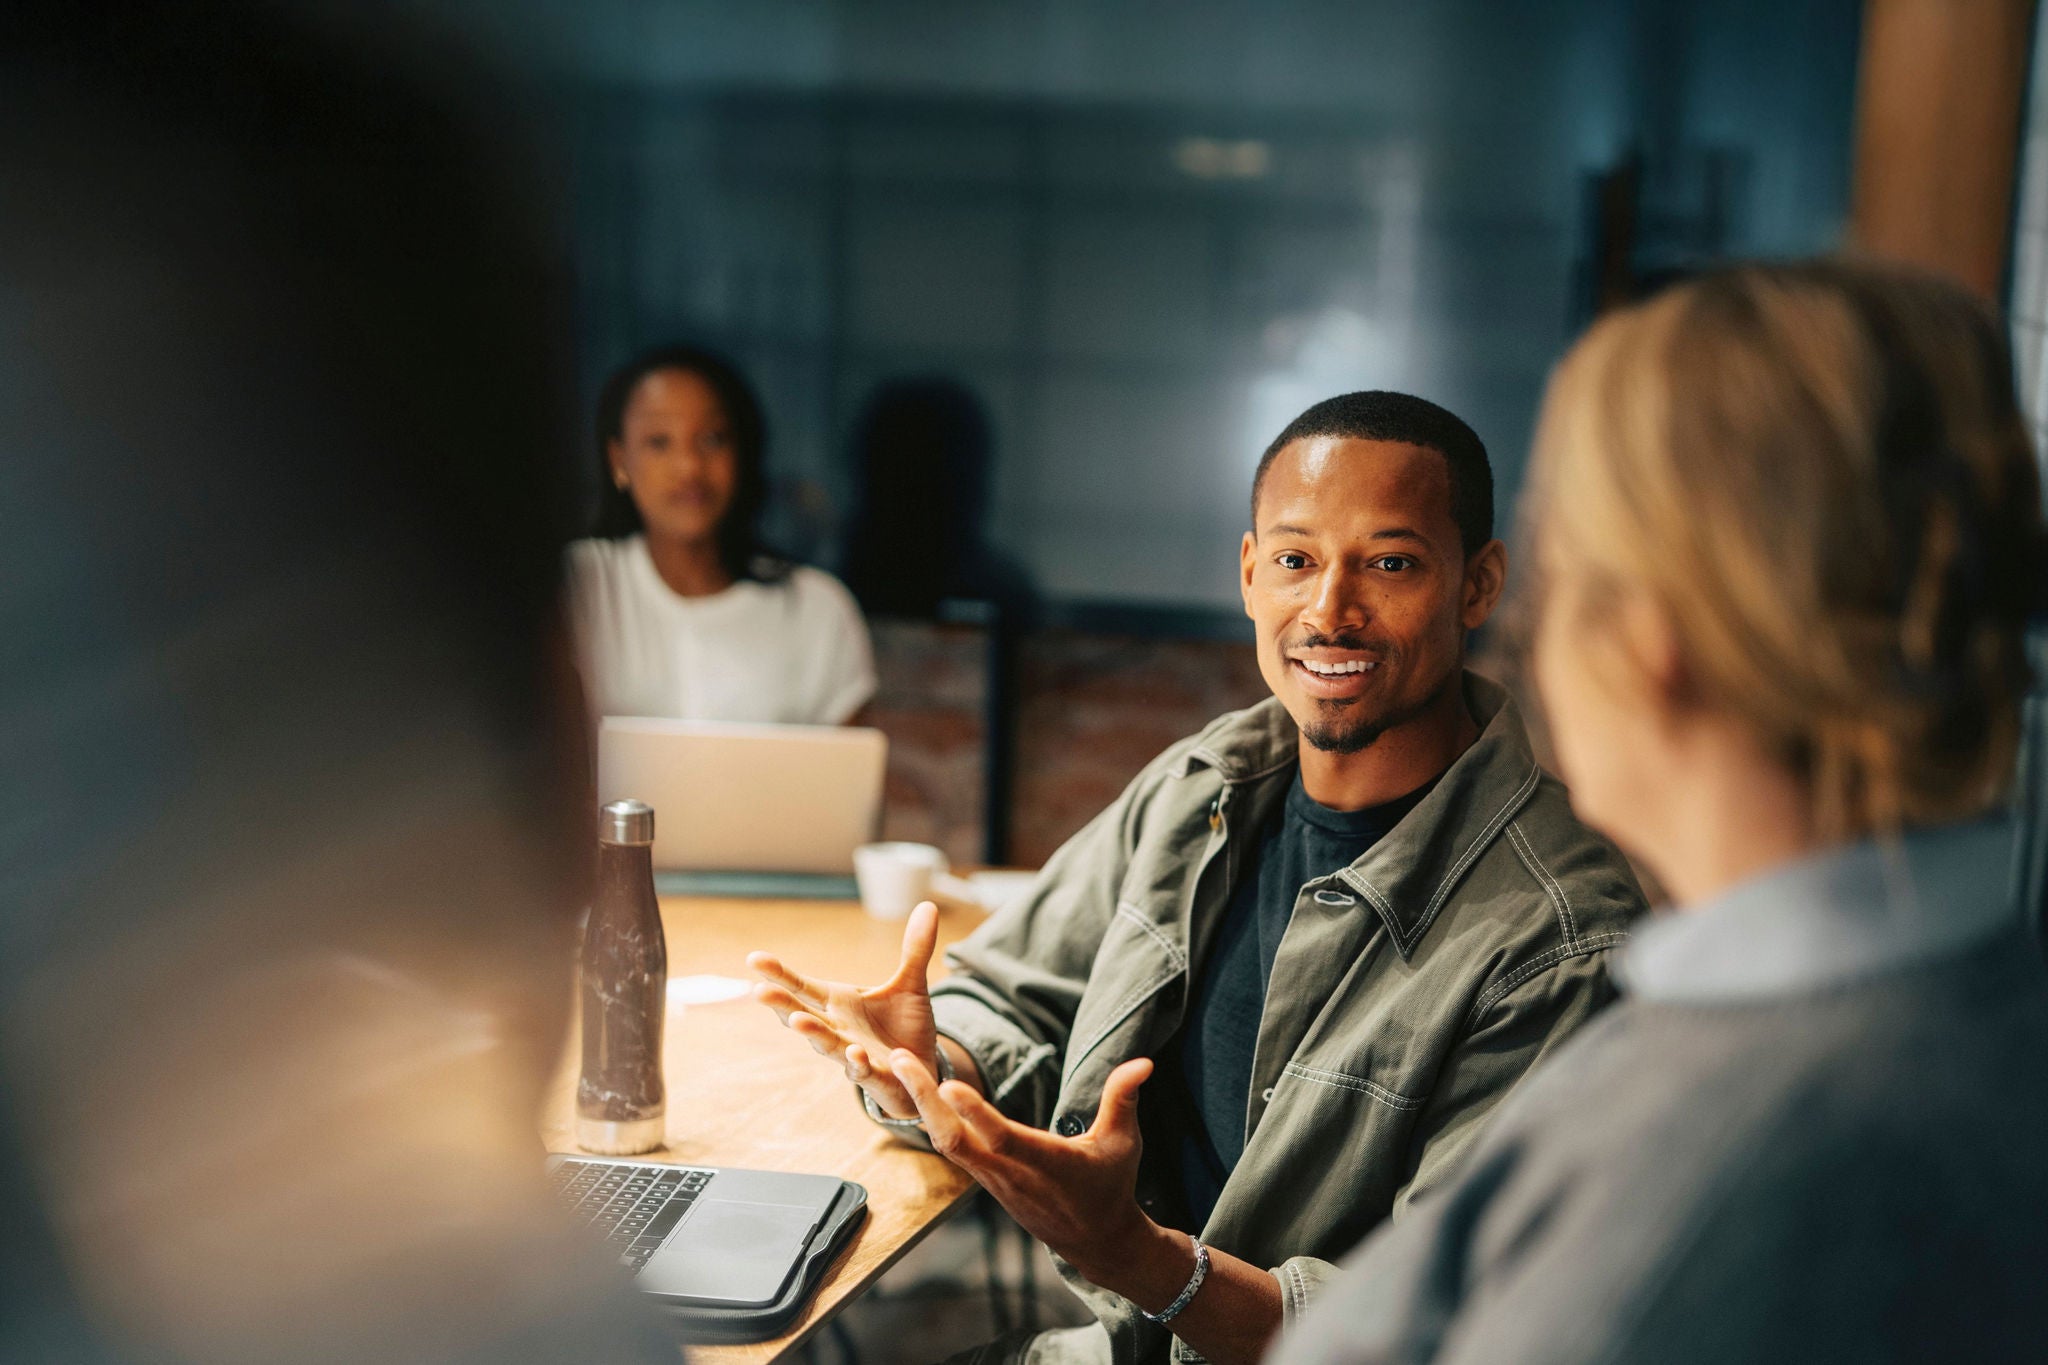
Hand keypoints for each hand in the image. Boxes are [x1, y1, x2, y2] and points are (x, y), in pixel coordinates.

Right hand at [748, 901, 941, 1119]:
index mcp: (838, 1003)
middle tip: (758, 991)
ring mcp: (852, 1055)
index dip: (779, 974)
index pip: (802, 987)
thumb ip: (914, 949)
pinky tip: (855, 1053)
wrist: (923, 1069)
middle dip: (781, 1005)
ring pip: (827, 1045)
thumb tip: (927, 905)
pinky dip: (857, 1063)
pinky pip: (863, 1071)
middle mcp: (837, 1029)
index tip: (753, 958)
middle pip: (803, 1016)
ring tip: (797, 1021)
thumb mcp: (912, 984)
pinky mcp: (875, 1077)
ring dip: (813, 1034)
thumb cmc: (905, 1027)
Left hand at [890, 1050, 1166, 1289]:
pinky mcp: (985, 1179)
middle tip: (899, 1059)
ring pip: (946, 1144)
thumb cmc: (1111, 1186)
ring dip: (920, 1106)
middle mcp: (1009, 1173)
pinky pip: (950, 1149)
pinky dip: (930, 1121)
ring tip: (899, 1065)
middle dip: (924, 1099)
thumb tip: (1144, 1060)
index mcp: (1044, 1163)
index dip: (975, 1113)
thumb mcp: (1124, 1142)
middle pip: (955, 1139)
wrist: (1097, 1241)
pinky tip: (915, 1094)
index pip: (1002, 1137)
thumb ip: (1123, 1099)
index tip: (948, 1083)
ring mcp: (992, 1179)